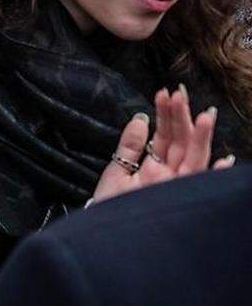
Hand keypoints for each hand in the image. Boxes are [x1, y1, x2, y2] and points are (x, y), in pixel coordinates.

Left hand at [93, 86, 233, 203]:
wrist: (103, 234)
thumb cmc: (110, 206)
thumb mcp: (117, 170)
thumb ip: (130, 145)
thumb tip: (141, 118)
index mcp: (154, 166)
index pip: (165, 135)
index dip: (166, 114)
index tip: (165, 92)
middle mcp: (169, 175)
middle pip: (181, 142)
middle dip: (182, 118)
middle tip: (180, 94)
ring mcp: (175, 188)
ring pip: (194, 159)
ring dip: (200, 138)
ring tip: (204, 116)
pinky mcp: (177, 201)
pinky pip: (198, 187)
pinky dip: (214, 177)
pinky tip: (224, 162)